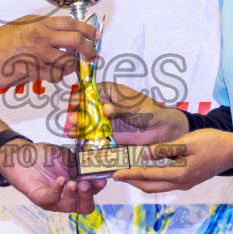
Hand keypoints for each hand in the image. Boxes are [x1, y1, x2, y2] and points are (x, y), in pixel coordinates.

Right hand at [0, 15, 99, 89]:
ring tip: (71, 67)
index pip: (71, 23)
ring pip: (68, 61)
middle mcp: (41, 37)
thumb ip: (37, 29)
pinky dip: (58, 76)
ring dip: (73, 66)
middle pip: (76, 41)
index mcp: (37, 23)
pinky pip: (55, 75)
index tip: (95, 35)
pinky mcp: (34, 72)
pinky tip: (53, 74)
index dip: (87, 29)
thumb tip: (57, 34)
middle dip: (90, 49)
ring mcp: (38, 55)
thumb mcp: (17, 27)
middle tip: (94, 55)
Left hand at [0, 140, 103, 213]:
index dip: (98, 188)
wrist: (22, 153)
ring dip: (73, 194)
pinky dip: (58, 190)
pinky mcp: (40, 198)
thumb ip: (79, 164)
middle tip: (86, 184)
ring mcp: (54, 199)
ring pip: (70, 206)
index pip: (92, 193)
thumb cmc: (45, 155)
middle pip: (85, 206)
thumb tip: (92, 170)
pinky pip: (52, 200)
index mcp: (77, 185)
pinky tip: (60, 180)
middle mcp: (67, 196)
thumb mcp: (66, 157)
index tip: (102, 179)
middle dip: (88, 196)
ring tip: (72, 182)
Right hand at [62, 81, 187, 145]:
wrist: (160, 128)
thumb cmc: (148, 110)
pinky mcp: (107, 134)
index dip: (80, 96)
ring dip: (78, 128)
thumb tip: (105, 109)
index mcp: (108, 91)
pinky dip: (87, 139)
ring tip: (72, 133)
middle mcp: (103, 105)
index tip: (74, 102)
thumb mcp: (133, 106)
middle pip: (85, 108)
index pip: (90, 91)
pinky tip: (79, 142)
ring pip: (86, 123)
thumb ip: (119, 107)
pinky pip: (94, 136)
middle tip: (73, 121)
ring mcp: (104, 120)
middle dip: (77, 114)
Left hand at [112, 130, 232, 193]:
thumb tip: (144, 155)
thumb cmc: (213, 143)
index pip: (148, 175)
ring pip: (158, 187)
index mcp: (179, 174)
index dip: (130, 174)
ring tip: (129, 174)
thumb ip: (165, 149)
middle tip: (117, 175)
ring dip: (142, 181)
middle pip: (150, 186)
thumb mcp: (187, 142)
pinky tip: (148, 170)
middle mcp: (181, 183)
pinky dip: (152, 180)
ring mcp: (185, 183)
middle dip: (132, 181)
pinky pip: (165, 184)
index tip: (115, 174)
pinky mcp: (189, 180)